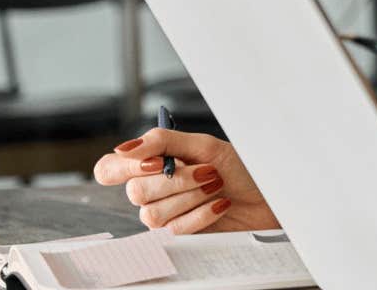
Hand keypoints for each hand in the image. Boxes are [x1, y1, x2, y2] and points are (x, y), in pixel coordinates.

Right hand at [93, 129, 278, 233]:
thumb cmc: (239, 169)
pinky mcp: (178, 235)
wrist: (267, 197)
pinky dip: (202, 212)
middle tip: (207, 171)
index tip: (155, 162)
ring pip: (152, 213)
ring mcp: (163, 214)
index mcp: (153, 163)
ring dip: (191, 196)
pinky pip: (175, 228)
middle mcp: (152, 189)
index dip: (123, 167)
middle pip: (135, 191)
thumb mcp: (205, 146)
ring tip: (215, 185)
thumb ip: (163, 141)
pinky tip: (220, 204)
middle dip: (176, 180)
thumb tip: (126, 147)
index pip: (109, 168)